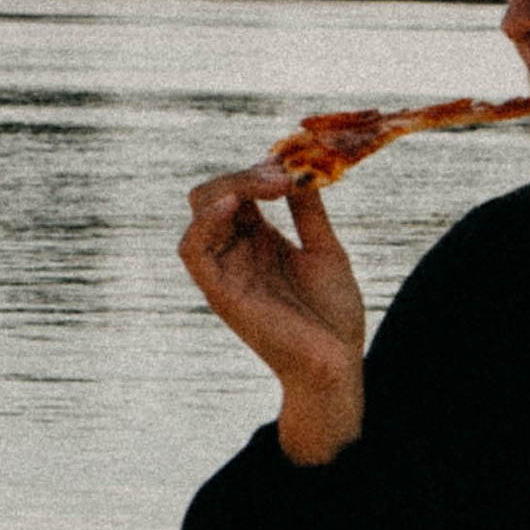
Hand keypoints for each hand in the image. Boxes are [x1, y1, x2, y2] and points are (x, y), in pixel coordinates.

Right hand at [179, 168, 367, 459]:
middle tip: (285, 175)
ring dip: (232, 187)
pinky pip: (192, 251)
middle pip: (216, 193)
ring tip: (271, 184)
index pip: (241, 189)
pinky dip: (205, 222)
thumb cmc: (332, 314)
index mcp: (259, 239)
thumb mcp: (324, 250)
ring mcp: (226, 270)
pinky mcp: (219, 292)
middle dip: (248, 174)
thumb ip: (308, 212)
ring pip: (201, 211)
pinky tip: (235, 203)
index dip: (262, 170)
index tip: (295, 165)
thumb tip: (299, 168)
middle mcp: (236, 251)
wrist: (337, 364)